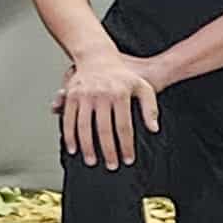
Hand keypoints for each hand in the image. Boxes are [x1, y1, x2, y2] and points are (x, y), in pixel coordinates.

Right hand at [57, 45, 159, 169]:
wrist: (97, 57)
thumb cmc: (122, 75)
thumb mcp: (143, 87)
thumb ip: (151, 108)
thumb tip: (153, 128)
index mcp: (120, 93)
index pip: (124, 126)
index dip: (126, 145)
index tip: (128, 159)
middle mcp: (101, 94)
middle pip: (104, 129)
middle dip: (108, 150)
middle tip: (112, 165)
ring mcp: (84, 95)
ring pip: (84, 126)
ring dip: (87, 147)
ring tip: (91, 161)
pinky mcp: (71, 95)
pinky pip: (69, 119)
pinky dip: (69, 135)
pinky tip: (73, 147)